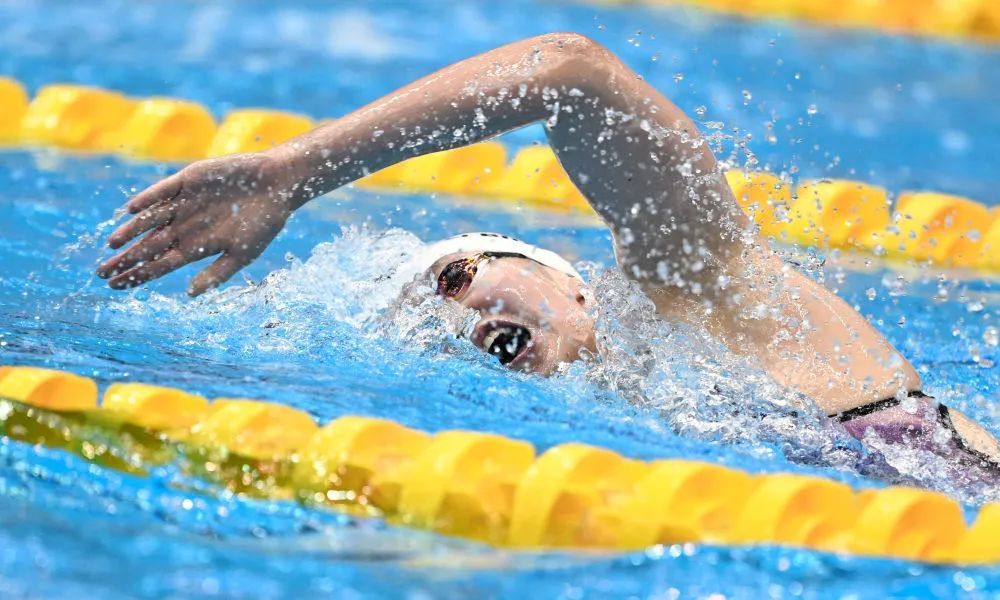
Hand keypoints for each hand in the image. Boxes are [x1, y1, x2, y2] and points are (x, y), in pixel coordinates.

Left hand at [97, 152, 294, 295]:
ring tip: (111, 244)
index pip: (159, 265)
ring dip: (130, 231)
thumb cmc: (264, 222)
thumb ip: (217, 273)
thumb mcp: (243, 254)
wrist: (277, 184)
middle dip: (125, 259)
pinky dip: (147, 199)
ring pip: (149, 219)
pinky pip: (162, 190)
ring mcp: (184, 203)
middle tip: (100, 272)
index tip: (116, 287)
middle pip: (147, 246)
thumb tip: (191, 294)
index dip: (138, 275)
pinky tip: (131, 209)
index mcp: (195, 247)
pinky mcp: (188, 180)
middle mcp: (184, 226)